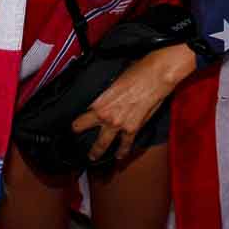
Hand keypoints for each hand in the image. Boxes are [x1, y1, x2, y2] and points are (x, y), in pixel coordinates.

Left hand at [71, 43, 195, 163]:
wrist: (156, 76)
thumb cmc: (137, 71)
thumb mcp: (114, 78)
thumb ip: (106, 91)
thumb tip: (103, 93)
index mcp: (99, 100)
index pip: (81, 111)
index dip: (76, 115)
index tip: (73, 118)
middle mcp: (105, 115)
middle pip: (84, 127)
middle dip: (78, 132)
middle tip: (75, 136)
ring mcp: (119, 124)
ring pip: (102, 143)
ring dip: (96, 151)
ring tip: (92, 157)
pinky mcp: (133, 129)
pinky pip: (125, 145)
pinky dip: (122, 152)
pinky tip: (119, 156)